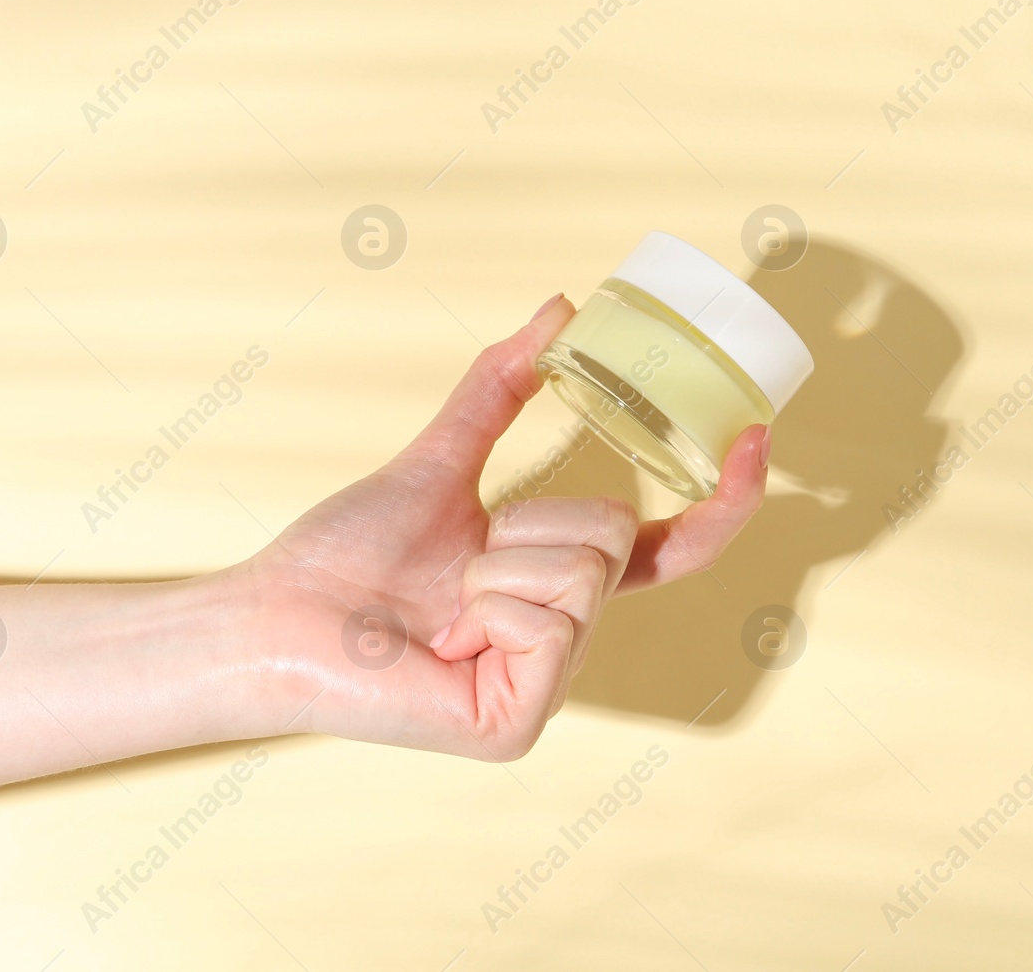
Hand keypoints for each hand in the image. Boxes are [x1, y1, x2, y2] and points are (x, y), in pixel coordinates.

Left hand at [237, 294, 770, 760]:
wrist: (276, 615)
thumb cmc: (346, 551)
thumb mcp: (439, 457)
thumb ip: (501, 388)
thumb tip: (561, 308)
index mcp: (557, 584)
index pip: (666, 546)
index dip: (719, 500)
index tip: (756, 439)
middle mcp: (565, 638)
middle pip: (609, 534)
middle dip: (524, 524)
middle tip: (459, 560)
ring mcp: (546, 686)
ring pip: (580, 572)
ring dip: (494, 565)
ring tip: (442, 601)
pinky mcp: (518, 723)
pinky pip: (549, 621)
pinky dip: (486, 607)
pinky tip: (443, 638)